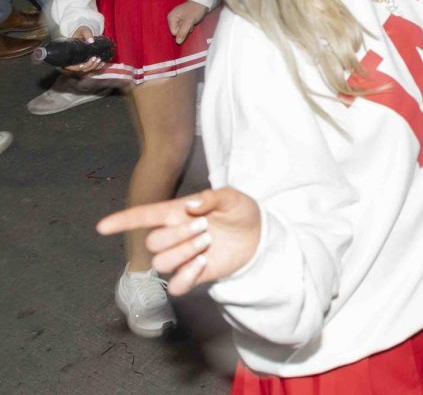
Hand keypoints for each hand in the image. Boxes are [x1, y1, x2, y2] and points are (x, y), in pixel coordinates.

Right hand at [64, 26, 107, 74]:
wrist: (85, 33)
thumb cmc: (81, 32)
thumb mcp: (83, 30)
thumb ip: (87, 34)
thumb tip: (91, 41)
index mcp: (69, 54)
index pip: (70, 66)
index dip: (76, 68)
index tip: (82, 64)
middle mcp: (74, 60)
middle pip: (80, 69)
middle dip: (89, 66)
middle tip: (95, 58)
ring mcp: (81, 61)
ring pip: (87, 69)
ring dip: (94, 66)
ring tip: (99, 60)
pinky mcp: (88, 61)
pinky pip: (92, 67)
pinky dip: (98, 66)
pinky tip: (103, 63)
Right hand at [96, 187, 260, 296]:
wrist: (258, 236)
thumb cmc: (240, 213)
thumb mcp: (232, 198)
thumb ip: (212, 197)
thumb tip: (191, 206)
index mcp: (178, 213)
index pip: (145, 217)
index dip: (123, 221)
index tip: (102, 227)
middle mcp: (175, 236)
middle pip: (153, 242)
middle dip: (176, 235)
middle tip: (204, 227)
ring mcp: (182, 257)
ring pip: (161, 263)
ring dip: (183, 252)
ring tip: (206, 243)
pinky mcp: (193, 276)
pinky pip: (176, 286)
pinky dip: (187, 276)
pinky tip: (203, 263)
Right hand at [166, 1, 206, 44]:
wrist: (203, 2)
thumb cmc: (195, 10)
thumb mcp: (189, 21)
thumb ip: (183, 32)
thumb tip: (177, 42)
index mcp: (171, 18)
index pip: (174, 32)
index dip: (182, 31)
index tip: (188, 25)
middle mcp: (172, 18)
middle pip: (177, 32)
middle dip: (185, 30)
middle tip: (191, 24)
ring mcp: (177, 19)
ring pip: (181, 30)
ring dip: (188, 28)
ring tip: (192, 22)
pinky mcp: (182, 20)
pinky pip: (184, 27)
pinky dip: (189, 26)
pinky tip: (193, 22)